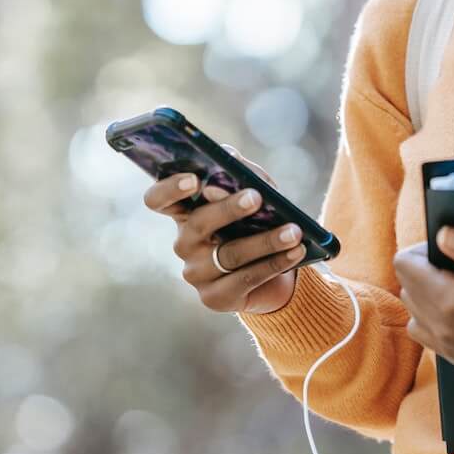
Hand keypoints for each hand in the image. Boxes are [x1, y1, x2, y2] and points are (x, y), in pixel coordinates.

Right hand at [142, 146, 305, 315]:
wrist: (276, 269)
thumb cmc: (258, 221)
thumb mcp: (254, 191)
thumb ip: (240, 172)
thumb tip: (230, 156)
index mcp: (185, 212)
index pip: (158, 199)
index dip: (170, 189)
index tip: (194, 179)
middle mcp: (183, 242)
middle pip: (198, 223)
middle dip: (229, 209)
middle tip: (257, 197)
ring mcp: (196, 273)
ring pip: (229, 254)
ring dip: (266, 240)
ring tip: (294, 230)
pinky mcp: (215, 298)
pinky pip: (246, 279)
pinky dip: (275, 263)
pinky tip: (296, 251)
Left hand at [392, 226, 453, 384]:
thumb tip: (443, 234)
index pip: (404, 265)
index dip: (422, 249)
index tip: (450, 248)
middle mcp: (443, 329)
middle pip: (405, 287)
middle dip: (425, 270)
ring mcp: (448, 348)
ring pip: (413, 311)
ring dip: (427, 294)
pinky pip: (426, 333)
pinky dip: (434, 317)